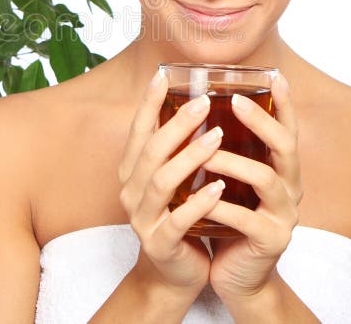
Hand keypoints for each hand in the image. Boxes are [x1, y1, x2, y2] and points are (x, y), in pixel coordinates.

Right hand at [117, 70, 226, 297]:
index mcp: (132, 172)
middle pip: (151, 151)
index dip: (148, 103)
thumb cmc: (177, 217)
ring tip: (217, 139)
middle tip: (204, 103)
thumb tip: (197, 103)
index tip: (163, 75)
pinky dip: (198, 203)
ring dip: (189, 158)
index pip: (138, 131)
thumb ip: (175, 149)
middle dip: (177, 124)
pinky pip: (177, 220)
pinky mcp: (159, 244)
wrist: (171, 275)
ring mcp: (142, 219)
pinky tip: (219, 187)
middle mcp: (131, 191)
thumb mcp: (171, 180)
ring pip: (161, 182)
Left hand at [202, 74, 303, 301]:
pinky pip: (246, 218)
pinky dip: (221, 205)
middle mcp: (290, 188)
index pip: (288, 129)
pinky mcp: (270, 241)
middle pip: (286, 147)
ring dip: (232, 162)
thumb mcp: (232, 182)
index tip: (274, 74)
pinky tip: (200, 196)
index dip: (285, 103)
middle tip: (234, 101)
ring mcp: (284, 216)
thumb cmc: (230, 219)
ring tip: (203, 152)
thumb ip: (228, 152)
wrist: (238, 276)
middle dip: (262, 121)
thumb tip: (198, 107)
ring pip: (265, 179)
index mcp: (281, 170)